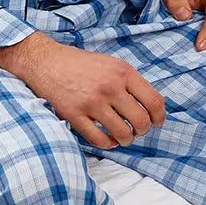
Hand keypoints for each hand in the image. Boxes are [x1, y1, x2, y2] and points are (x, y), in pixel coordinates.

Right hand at [0, 32, 166, 150]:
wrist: (45, 60)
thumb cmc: (80, 63)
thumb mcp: (111, 63)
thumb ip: (130, 81)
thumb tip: (154, 106)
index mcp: (122, 71)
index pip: (153, 101)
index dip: (160, 117)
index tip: (157, 122)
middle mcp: (110, 86)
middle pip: (141, 121)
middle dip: (143, 130)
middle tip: (137, 130)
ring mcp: (92, 102)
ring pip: (122, 134)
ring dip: (126, 139)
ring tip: (123, 136)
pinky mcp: (75, 115)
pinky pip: (99, 140)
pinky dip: (108, 144)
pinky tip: (108, 139)